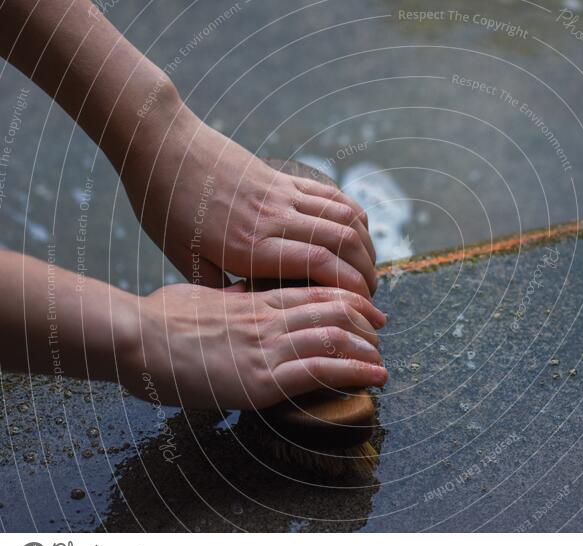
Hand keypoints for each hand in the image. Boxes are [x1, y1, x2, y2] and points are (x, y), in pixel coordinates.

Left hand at [123, 107, 377, 296]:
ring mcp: (281, 194)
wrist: (162, 146)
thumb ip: (223, 288)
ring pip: (343, 216)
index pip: (320, 264)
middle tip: (371, 294)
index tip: (360, 305)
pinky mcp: (281, 179)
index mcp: (250, 245)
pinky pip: (329, 195)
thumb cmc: (166, 208)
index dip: (350, 285)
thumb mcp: (187, 259)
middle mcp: (273, 218)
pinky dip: (352, 215)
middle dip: (366, 271)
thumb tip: (252, 313)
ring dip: (365, 244)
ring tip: (368, 267)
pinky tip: (357, 232)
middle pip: (342, 241)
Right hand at [123, 284, 387, 409]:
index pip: (320, 293)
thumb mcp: (203, 297)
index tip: (372, 311)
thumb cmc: (160, 319)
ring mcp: (266, 347)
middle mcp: (269, 319)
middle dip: (367, 327)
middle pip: (336, 313)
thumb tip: (239, 298)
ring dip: (367, 351)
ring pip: (335, 338)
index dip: (353, 301)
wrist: (134, 336)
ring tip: (382, 364)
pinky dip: (354, 372)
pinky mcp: (259, 378)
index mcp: (257, 299)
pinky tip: (374, 377)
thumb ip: (231, 299)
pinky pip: (319, 370)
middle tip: (380, 338)